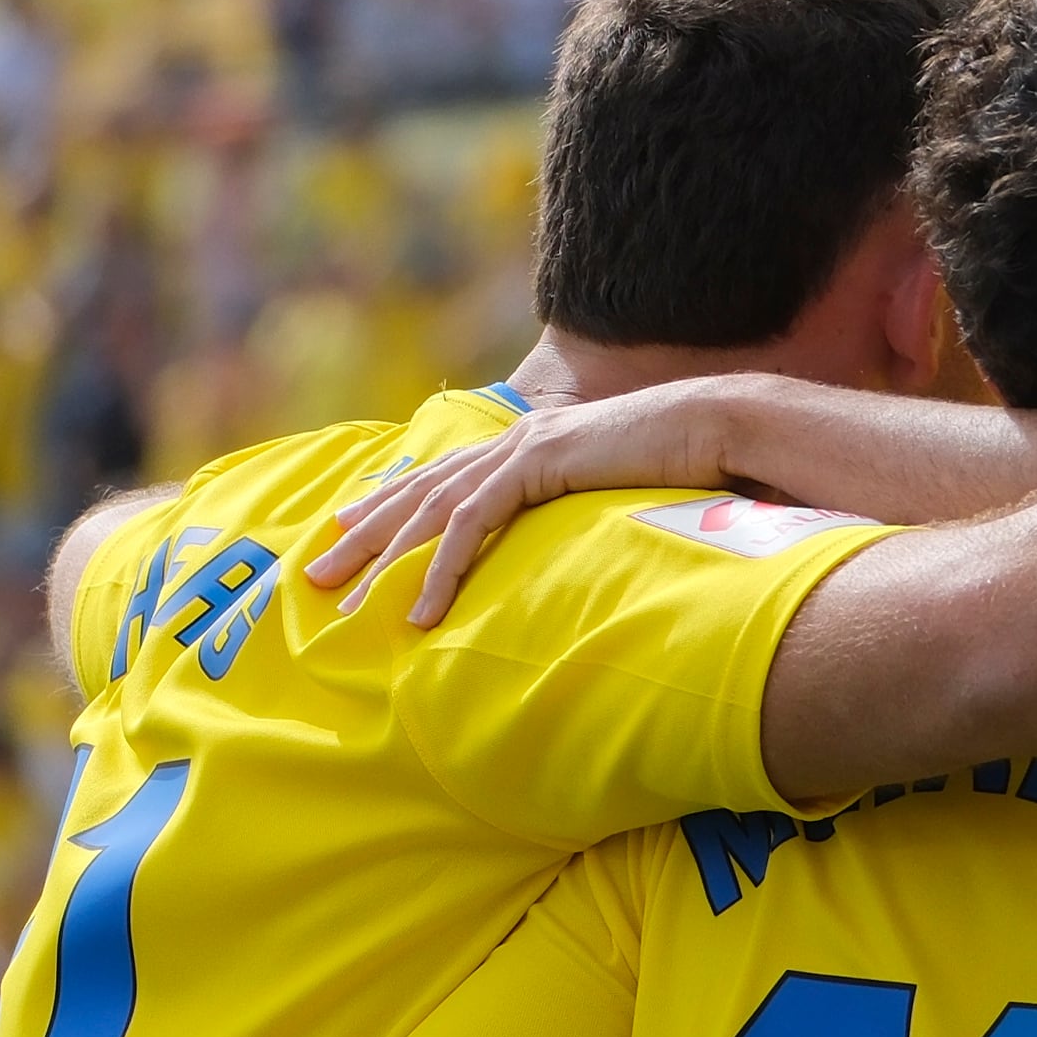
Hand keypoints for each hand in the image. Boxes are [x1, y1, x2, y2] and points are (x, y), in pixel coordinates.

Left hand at [302, 376, 750, 621]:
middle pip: (420, 493)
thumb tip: (586, 548)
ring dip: (384, 562)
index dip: (393, 502)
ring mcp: (523, 449)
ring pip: (431, 512)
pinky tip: (419, 610)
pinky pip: (472, 525)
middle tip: (315, 572)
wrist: (721, 426)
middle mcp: (516, 441)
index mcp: (533, 443)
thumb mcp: (624, 493)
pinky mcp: (537, 464)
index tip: (349, 528)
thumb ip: (591, 511)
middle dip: (363, 535)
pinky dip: (441, 570)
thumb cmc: (691, 461)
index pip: (446, 476)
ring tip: (347, 604)